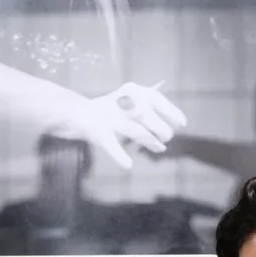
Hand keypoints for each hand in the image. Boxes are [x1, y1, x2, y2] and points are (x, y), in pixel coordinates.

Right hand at [49, 82, 187, 168]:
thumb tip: (167, 130)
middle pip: (145, 114)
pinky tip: (128, 164)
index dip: (170, 110)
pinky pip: (111, 144)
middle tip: (168, 137)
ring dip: (148, 140)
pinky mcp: (98, 131)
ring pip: (133, 129)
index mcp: (129, 92)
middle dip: (159, 127)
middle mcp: (120, 102)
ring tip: (159, 148)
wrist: (72, 113)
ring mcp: (108, 117)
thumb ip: (144, 114)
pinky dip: (119, 155)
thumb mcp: (125, 107)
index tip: (183, 123)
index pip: (155, 98)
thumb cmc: (104, 112)